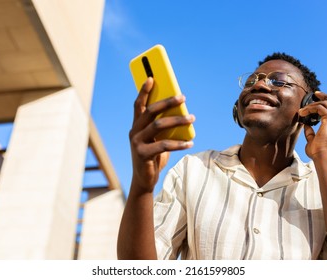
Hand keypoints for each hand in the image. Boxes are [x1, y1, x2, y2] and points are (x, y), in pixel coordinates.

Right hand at [129, 77, 194, 193]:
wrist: (144, 180)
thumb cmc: (153, 156)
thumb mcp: (157, 139)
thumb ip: (164, 127)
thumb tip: (182, 113)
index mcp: (137, 126)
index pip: (139, 105)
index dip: (144, 91)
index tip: (152, 77)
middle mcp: (134, 132)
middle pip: (150, 111)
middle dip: (167, 102)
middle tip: (182, 97)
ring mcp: (137, 143)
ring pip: (158, 125)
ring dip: (177, 120)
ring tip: (192, 118)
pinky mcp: (142, 154)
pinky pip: (163, 145)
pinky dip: (179, 143)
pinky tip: (190, 143)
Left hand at [299, 91, 326, 158]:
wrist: (322, 156)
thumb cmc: (319, 151)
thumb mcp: (313, 139)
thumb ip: (310, 131)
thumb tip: (305, 125)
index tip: (316, 100)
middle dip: (326, 96)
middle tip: (315, 94)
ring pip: (325, 103)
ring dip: (311, 105)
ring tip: (301, 111)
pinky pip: (319, 107)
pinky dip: (309, 108)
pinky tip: (302, 113)